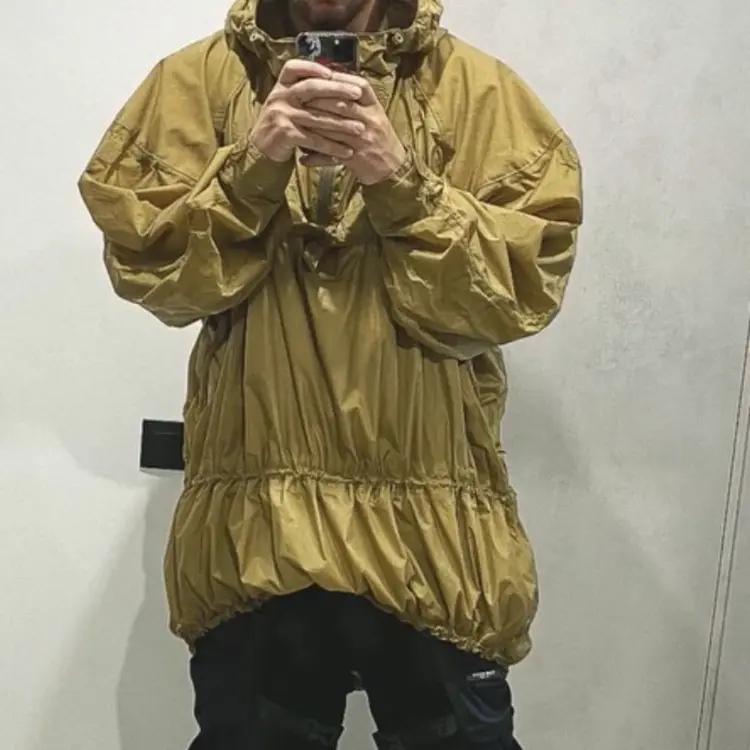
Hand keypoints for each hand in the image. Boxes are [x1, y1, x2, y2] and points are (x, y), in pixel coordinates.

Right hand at [250, 60, 366, 163]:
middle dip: (337, 90)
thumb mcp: (288, 101)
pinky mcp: (286, 134)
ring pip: (317, 117)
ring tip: (360, 129)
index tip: (332, 72)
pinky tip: (346, 151)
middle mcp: (280, 96)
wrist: (262, 148)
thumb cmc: (283, 122)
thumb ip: (304, 91)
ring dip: (341, 124)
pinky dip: (331, 147)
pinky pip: (314, 140)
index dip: (313, 67)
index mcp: (282, 86)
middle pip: (311, 88)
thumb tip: (335, 79)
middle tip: (358, 94)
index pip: (294, 67)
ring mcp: (282, 115)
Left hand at [302, 74, 406, 184]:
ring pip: (335, 127)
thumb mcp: (374, 115)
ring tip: (297, 120)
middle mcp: (371, 120)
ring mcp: (364, 139)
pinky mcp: (357, 158)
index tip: (319, 75)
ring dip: (314, 124)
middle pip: (343, 104)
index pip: (358, 86)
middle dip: (319, 99)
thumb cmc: (379, 139)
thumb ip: (356, 100)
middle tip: (300, 96)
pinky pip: (333, 154)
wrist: (393, 168)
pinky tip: (303, 156)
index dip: (338, 79)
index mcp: (375, 107)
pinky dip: (317, 155)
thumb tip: (332, 81)